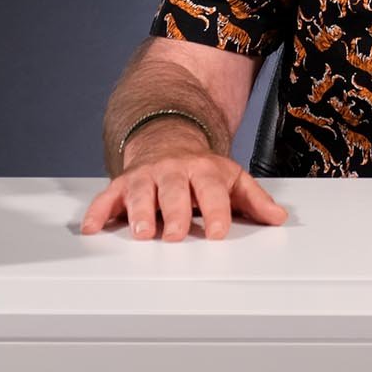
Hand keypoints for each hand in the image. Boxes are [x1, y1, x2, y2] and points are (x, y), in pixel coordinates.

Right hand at [80, 124, 287, 240]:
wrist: (167, 138)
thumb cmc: (200, 168)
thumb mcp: (232, 178)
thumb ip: (254, 200)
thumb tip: (278, 218)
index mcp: (204, 170)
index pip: (212, 190)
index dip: (216, 212)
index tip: (218, 232)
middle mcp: (173, 171)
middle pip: (174, 191)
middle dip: (175, 213)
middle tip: (177, 234)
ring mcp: (147, 176)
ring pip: (142, 192)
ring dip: (140, 211)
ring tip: (142, 232)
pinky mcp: (123, 184)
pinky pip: (108, 197)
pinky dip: (98, 211)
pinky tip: (93, 227)